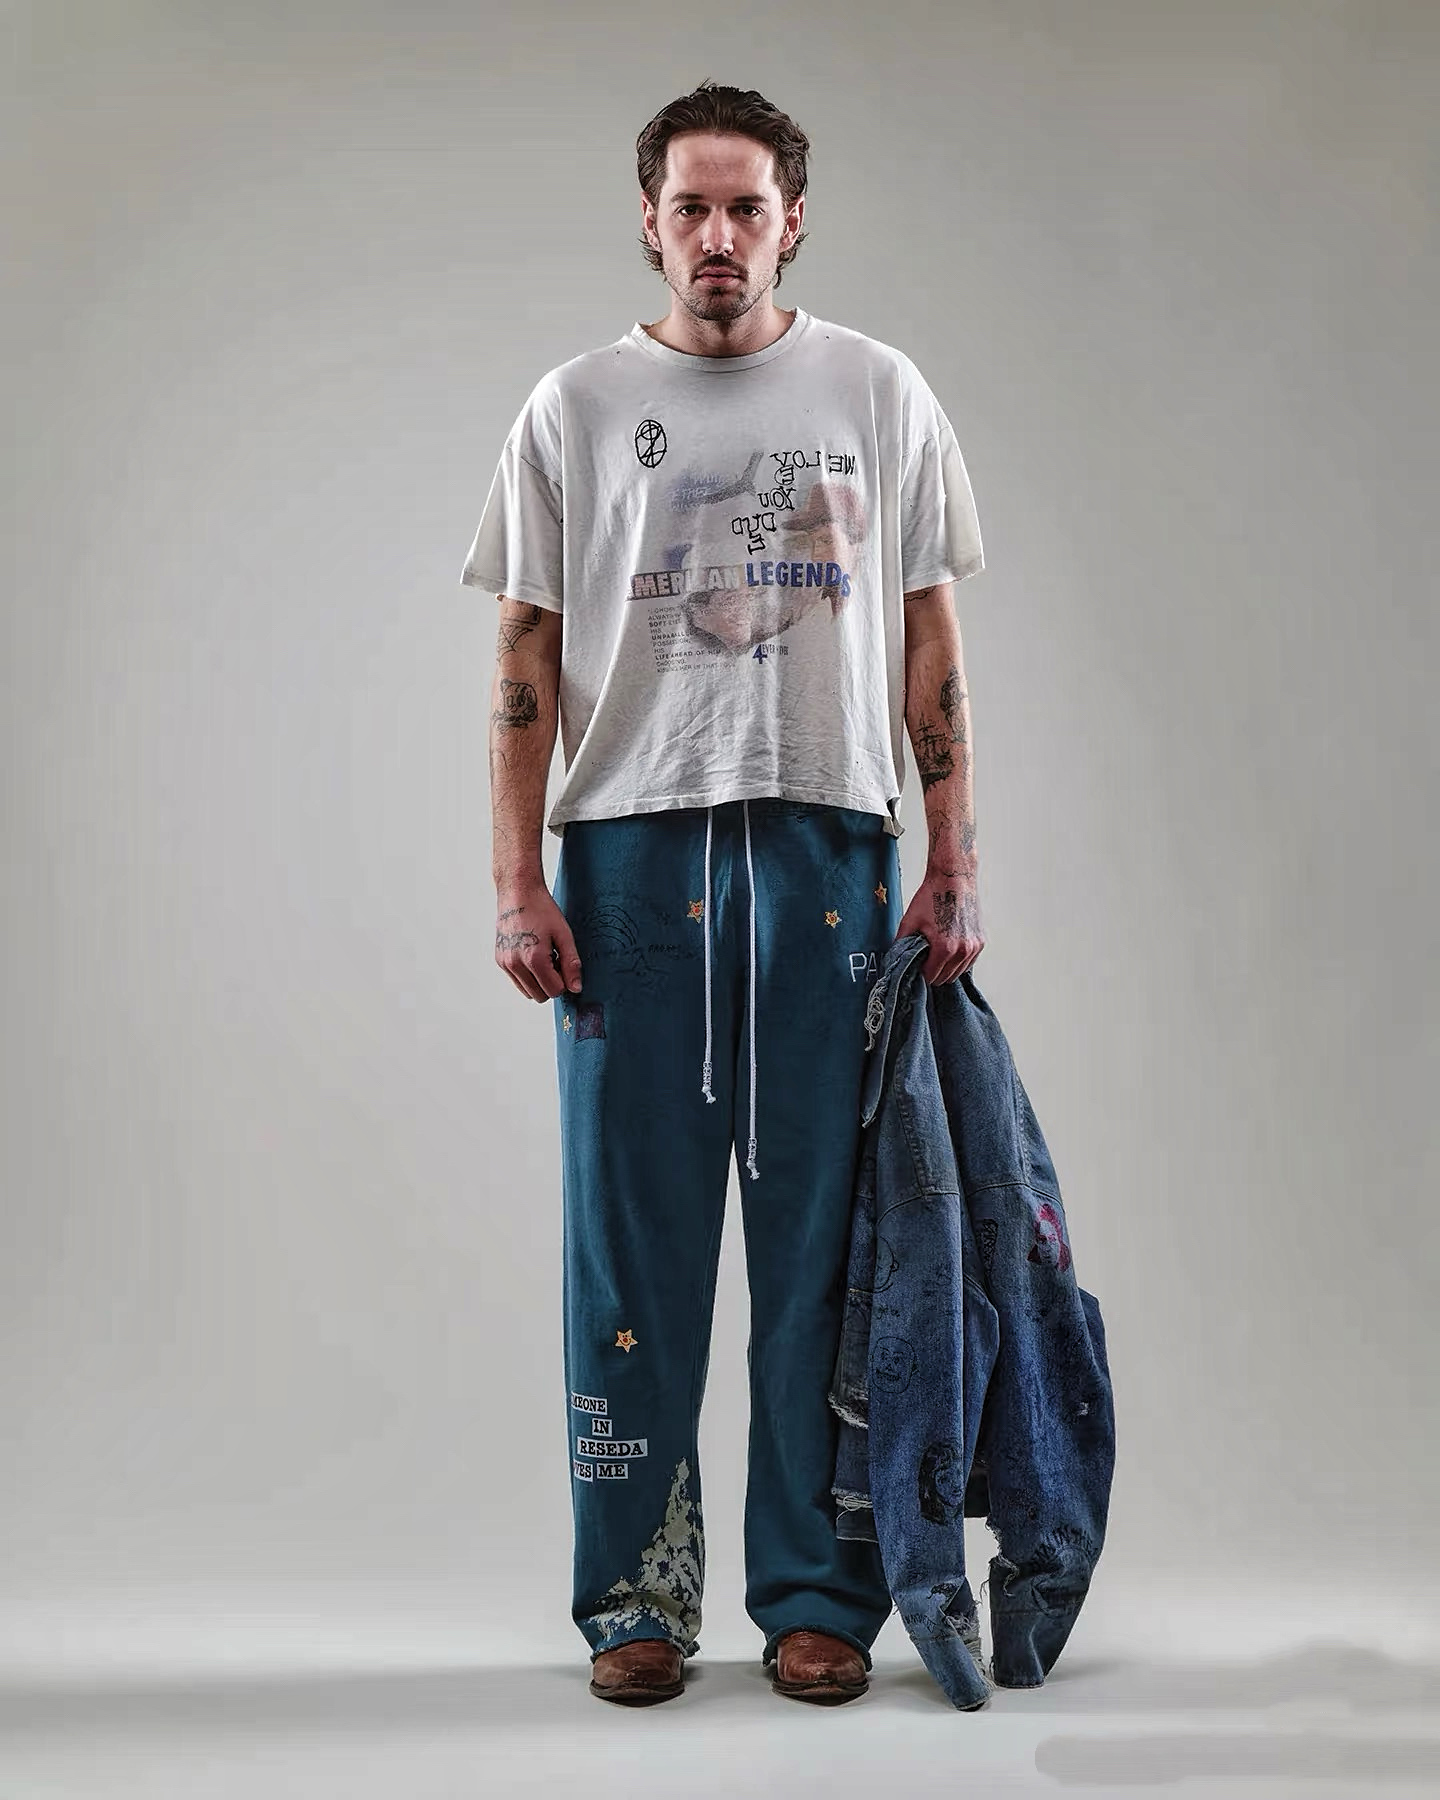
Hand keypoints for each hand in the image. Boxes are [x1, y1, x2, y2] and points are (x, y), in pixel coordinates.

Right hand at [495, 881, 582, 1001]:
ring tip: (544, 957)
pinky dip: (528, 975)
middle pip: (540, 996)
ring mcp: (505, 963)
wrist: (518, 891)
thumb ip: (571, 963)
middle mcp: (515, 964)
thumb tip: (576, 988)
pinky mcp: (500, 960)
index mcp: (533, 959)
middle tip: (555, 960)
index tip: (564, 964)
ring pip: (527, 992)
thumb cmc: (542, 909)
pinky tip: (532, 954)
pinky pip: (517, 981)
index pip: (554, 991)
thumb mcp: (564, 934)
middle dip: (551, 984)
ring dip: (539, 982)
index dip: (564, 982)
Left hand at [894, 868, 983, 984]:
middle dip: (933, 973)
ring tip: (936, 956)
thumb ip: (901, 944)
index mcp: (944, 948)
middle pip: (945, 978)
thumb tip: (895, 958)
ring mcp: (974, 947)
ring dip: (946, 969)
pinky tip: (949, 952)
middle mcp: (962, 950)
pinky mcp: (980, 941)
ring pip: (958, 973)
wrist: (953, 878)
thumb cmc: (933, 896)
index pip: (931, 977)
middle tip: (924, 962)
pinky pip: (969, 962)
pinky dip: (959, 962)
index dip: (920, 974)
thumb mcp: (909, 920)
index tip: (916, 968)